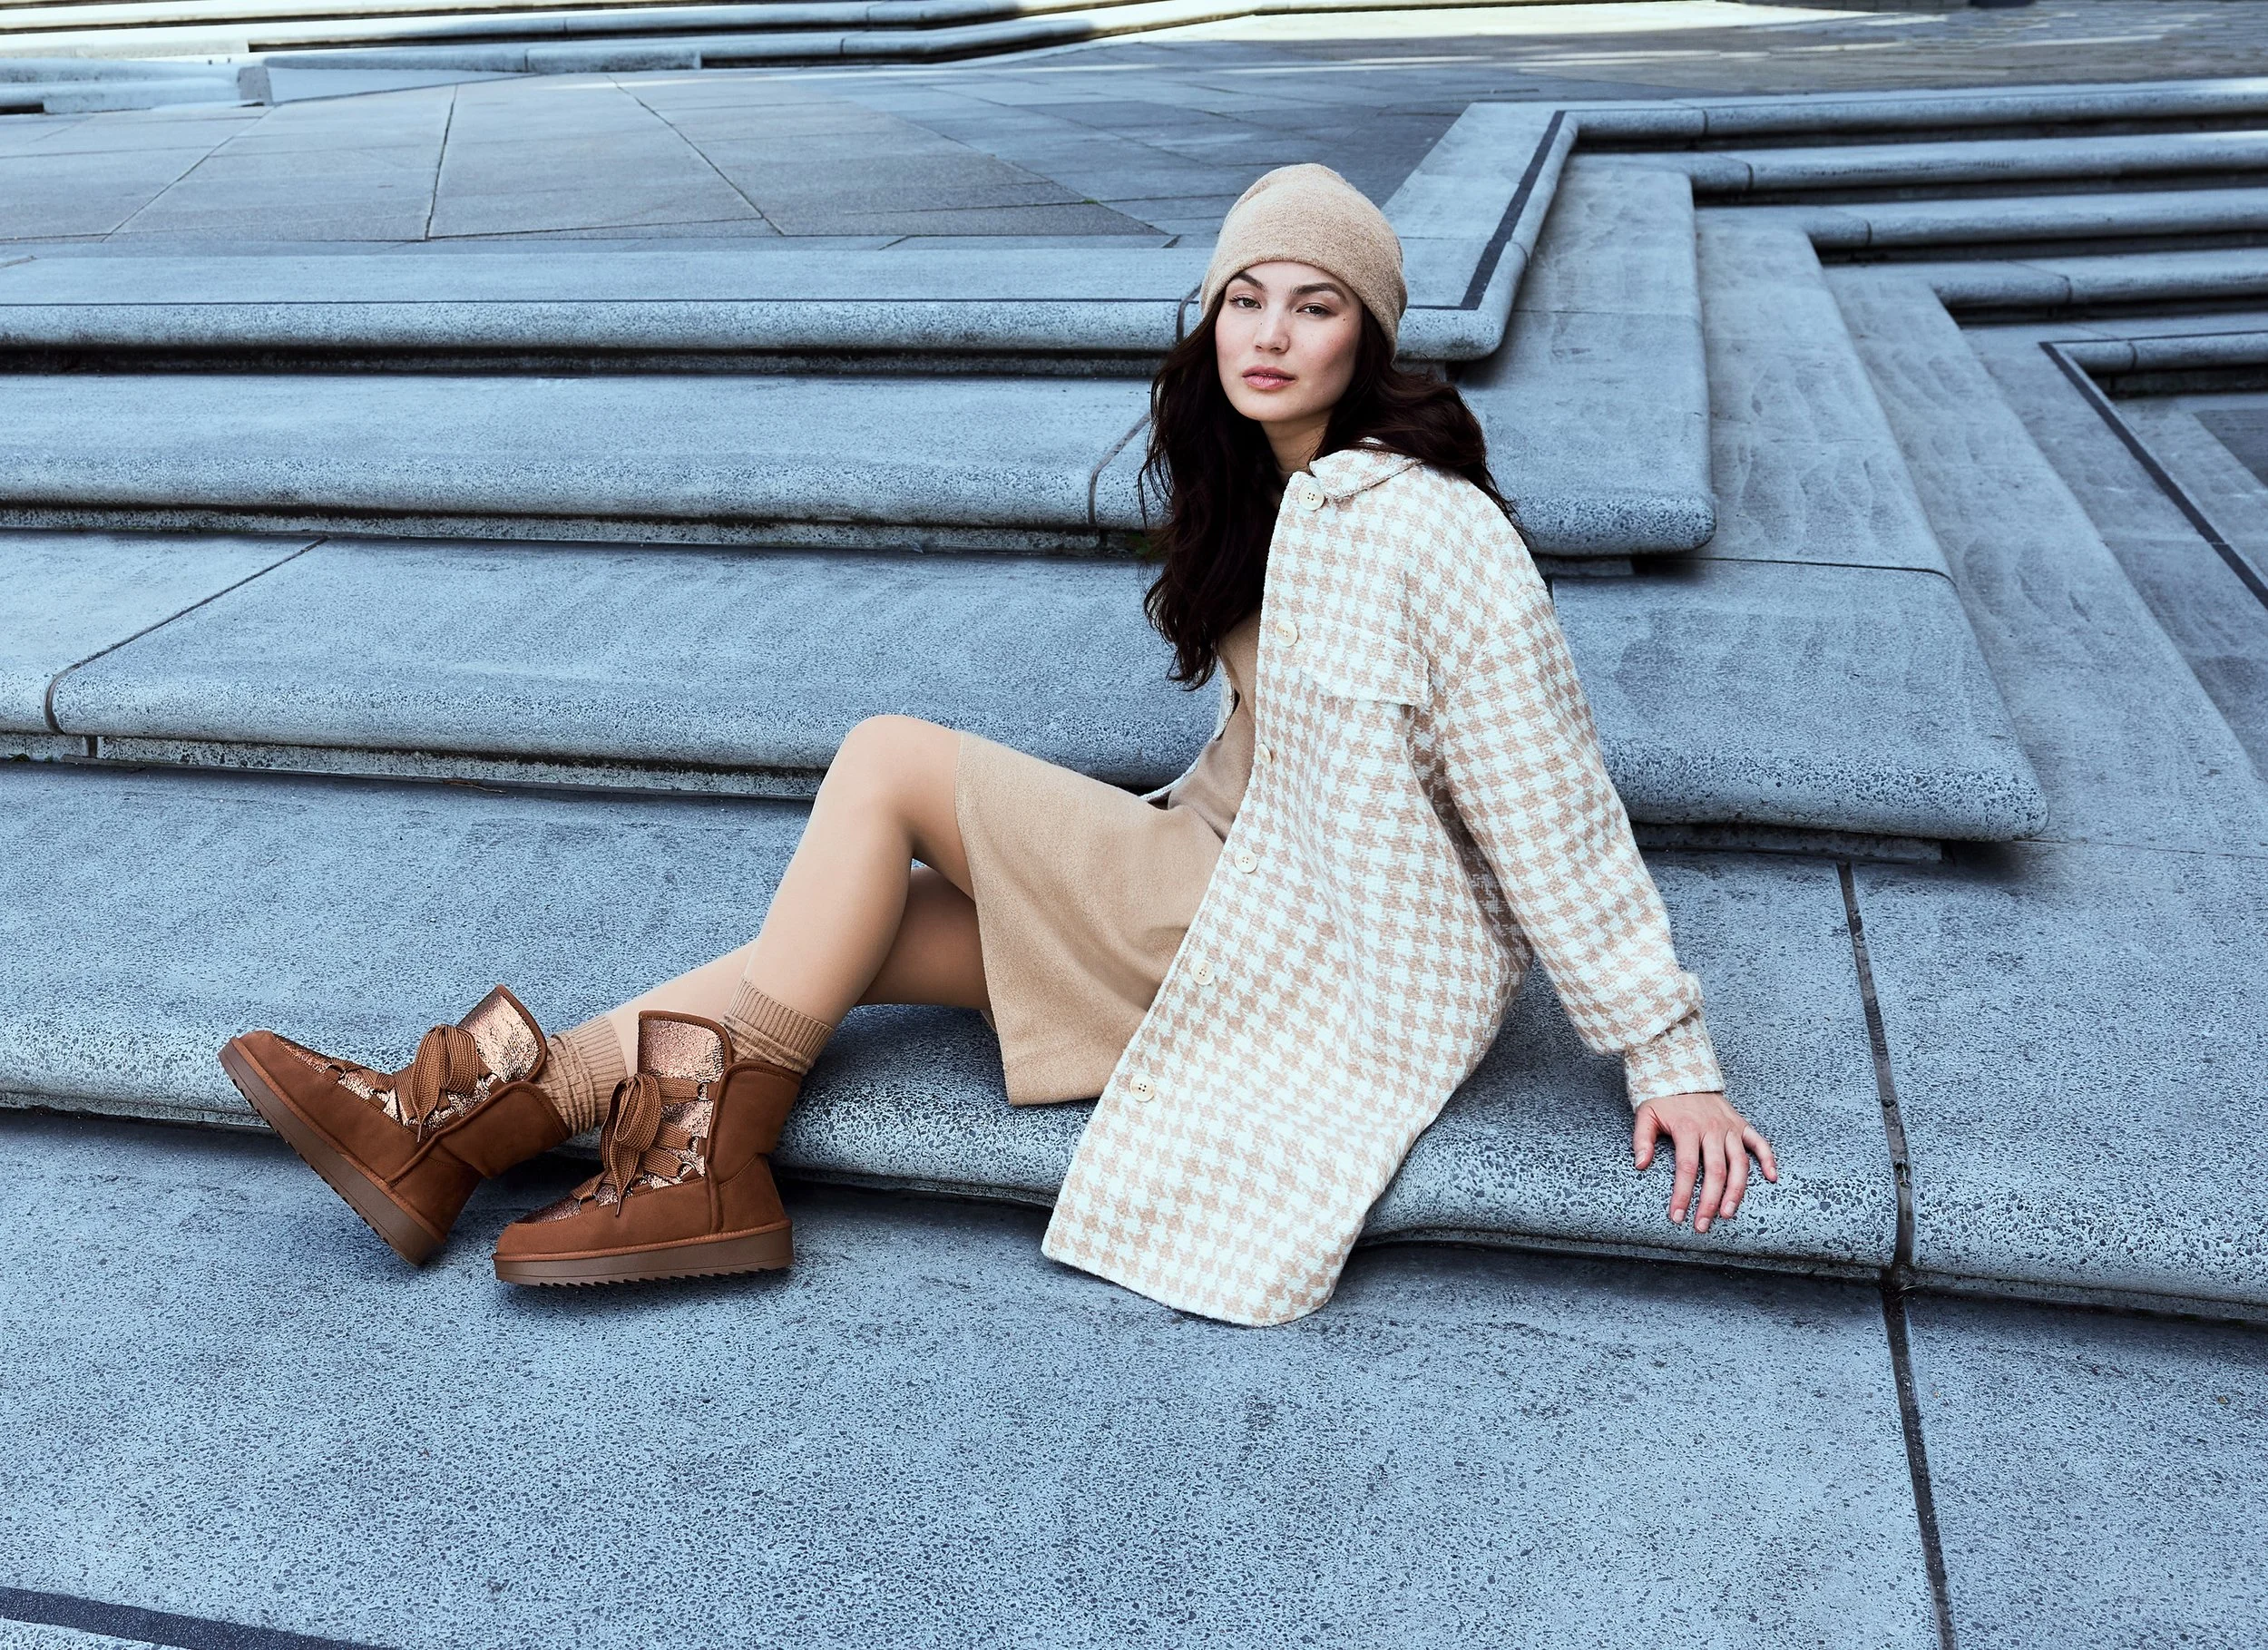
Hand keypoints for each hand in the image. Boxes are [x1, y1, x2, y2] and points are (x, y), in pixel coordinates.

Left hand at [1633, 1092, 1776, 1233]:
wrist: (1683, 1070)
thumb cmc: (1663, 1097)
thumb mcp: (1646, 1114)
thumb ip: (1642, 1139)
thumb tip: (1641, 1165)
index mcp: (1687, 1128)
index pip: (1686, 1168)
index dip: (1683, 1194)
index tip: (1678, 1215)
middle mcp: (1712, 1129)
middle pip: (1715, 1171)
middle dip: (1710, 1202)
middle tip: (1703, 1224)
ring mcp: (1729, 1127)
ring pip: (1739, 1163)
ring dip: (1736, 1191)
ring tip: (1728, 1213)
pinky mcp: (1741, 1123)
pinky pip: (1759, 1142)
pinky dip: (1768, 1159)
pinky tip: (1771, 1178)